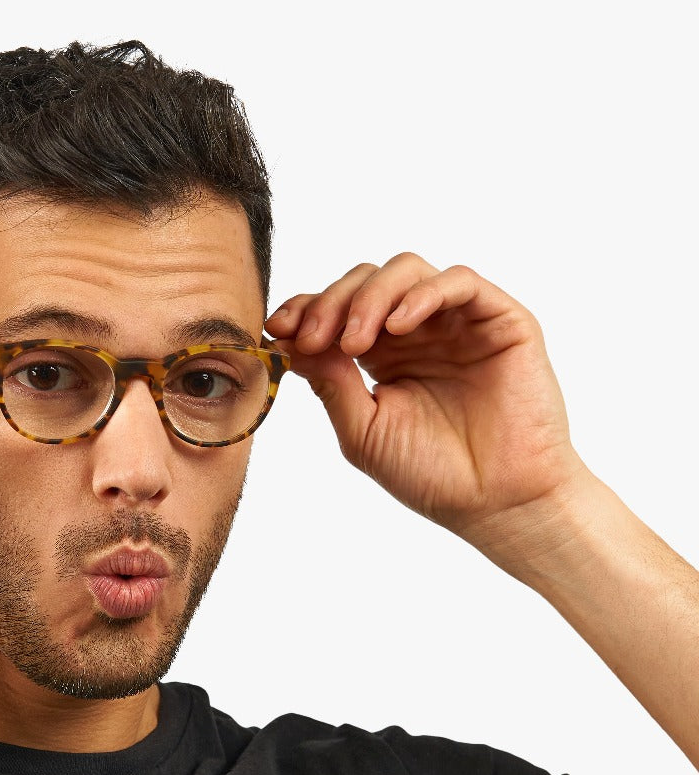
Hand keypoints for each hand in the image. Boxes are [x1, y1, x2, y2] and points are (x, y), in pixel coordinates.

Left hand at [264, 252, 588, 550]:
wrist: (498, 504)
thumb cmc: (432, 474)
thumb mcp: (362, 430)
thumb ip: (328, 383)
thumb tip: (287, 341)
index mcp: (382, 355)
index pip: (337, 310)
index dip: (305, 309)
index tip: (276, 330)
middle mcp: (418, 331)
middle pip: (364, 281)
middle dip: (330, 304)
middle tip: (312, 339)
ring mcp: (457, 322)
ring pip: (405, 270)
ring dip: (368, 297)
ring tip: (353, 343)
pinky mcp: (500, 321)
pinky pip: (458, 281)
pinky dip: (421, 294)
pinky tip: (397, 326)